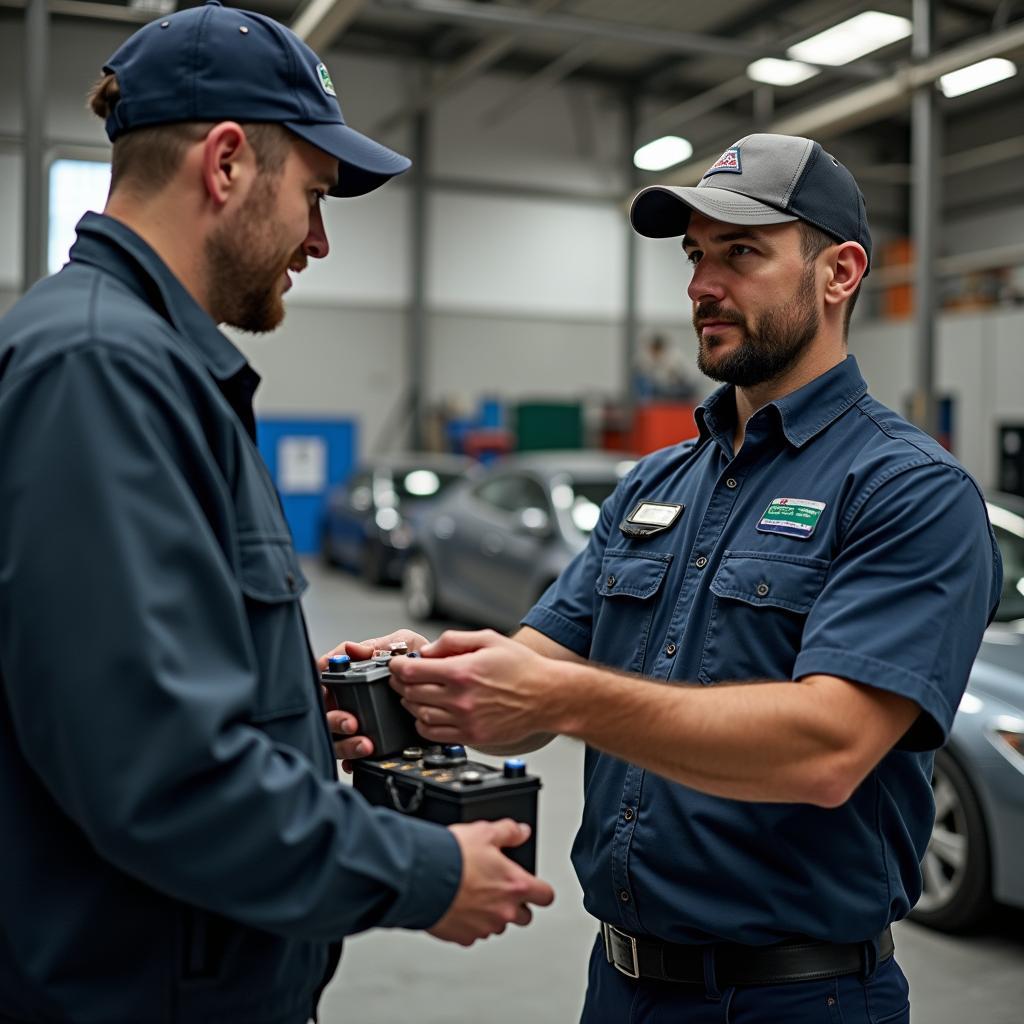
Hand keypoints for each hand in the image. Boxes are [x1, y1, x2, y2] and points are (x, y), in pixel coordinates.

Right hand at [318, 629, 428, 768]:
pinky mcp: (369, 741)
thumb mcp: (400, 643)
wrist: (443, 683)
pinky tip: (363, 757)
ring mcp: (357, 723)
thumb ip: (376, 646)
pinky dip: (353, 759)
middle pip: (327, 715)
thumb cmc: (417, 661)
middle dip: (336, 721)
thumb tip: (351, 649)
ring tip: (365, 743)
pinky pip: (352, 756)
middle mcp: (349, 701)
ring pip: (337, 739)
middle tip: (352, 722)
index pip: (323, 683)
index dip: (320, 688)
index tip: (327, 691)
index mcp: (350, 677)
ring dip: (347, 744)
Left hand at [389, 630, 553, 746]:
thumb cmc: (522, 668)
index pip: (411, 671)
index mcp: (462, 671)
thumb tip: (426, 650)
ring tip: (415, 693)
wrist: (547, 697)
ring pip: (419, 715)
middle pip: (411, 693)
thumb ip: (453, 641)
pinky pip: (433, 734)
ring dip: (410, 703)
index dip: (397, 667)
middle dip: (401, 683)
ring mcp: (465, 720)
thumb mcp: (488, 639)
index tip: (396, 664)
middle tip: (403, 677)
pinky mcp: (471, 736)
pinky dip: (422, 724)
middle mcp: (460, 698)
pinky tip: (427, 713)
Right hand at [428, 820, 554, 945]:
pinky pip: (472, 934)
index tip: (533, 886)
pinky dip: (468, 924)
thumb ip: (508, 832)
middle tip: (499, 890)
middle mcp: (504, 911)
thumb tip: (521, 831)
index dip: (540, 890)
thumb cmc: (453, 856)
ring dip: (490, 915)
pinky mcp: (463, 937)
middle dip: (516, 906)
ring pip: (497, 926)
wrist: (421, 878)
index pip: (545, 896)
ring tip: (472, 895)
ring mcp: (484, 927)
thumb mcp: (485, 832)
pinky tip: (456, 906)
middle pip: (524, 917)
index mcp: (515, 885)